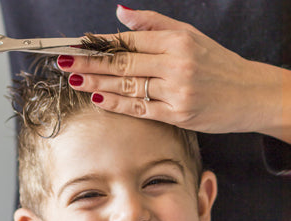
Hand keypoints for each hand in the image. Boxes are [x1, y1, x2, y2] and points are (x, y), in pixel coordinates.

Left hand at [58, 6, 288, 138]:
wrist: (249, 94)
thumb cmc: (218, 65)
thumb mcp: (191, 36)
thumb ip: (155, 24)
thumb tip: (120, 13)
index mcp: (178, 41)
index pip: (130, 40)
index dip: (100, 43)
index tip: (78, 44)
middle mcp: (176, 64)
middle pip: (124, 62)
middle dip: (91, 61)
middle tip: (64, 60)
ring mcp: (176, 91)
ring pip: (128, 85)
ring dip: (98, 81)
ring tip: (74, 78)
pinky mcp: (177, 114)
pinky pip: (139, 108)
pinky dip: (117, 103)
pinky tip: (97, 98)